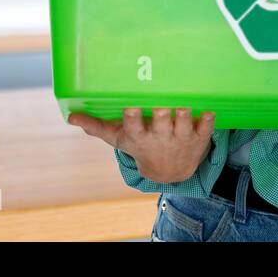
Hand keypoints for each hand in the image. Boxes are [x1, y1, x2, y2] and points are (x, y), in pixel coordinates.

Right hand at [67, 107, 215, 183]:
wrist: (169, 172)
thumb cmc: (141, 147)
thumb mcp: (119, 139)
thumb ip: (97, 127)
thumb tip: (70, 117)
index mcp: (140, 136)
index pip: (134, 125)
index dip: (133, 117)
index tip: (131, 107)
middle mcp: (161, 137)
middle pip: (161, 122)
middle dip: (160, 114)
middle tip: (160, 104)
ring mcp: (181, 137)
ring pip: (184, 123)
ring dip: (184, 114)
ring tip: (182, 104)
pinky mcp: (199, 137)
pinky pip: (206, 127)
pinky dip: (207, 120)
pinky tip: (207, 111)